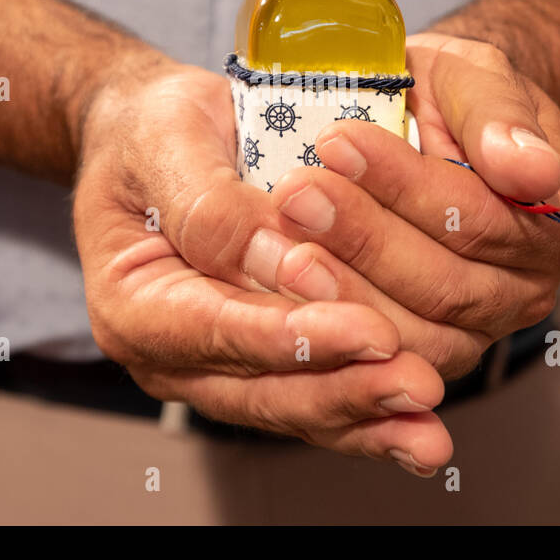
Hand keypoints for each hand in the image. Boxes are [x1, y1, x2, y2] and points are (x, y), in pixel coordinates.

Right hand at [72, 52, 452, 474]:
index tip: (371, 332)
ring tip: (428, 422)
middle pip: (262, 389)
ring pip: (296, 406)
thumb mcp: (165, 140)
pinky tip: (420, 430)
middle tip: (416, 385)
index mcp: (131, 302)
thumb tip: (278, 256)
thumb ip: (213, 206)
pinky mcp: (262, 363)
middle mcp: (170, 353)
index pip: (219, 330)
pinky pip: (315, 396)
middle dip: (345, 390)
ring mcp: (216, 367)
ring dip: (367, 414)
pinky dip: (369, 413)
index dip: (297, 338)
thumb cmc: (152, 128)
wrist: (154, 131)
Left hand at [267, 33, 559, 377]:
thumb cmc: (454, 96)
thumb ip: (499, 117)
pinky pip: (384, 355)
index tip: (338, 140)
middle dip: (363, 237)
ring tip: (278, 245)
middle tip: (294, 193)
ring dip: (341, 287)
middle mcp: (528, 286)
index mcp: (556, 222)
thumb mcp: (476, 76)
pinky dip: (332, 322)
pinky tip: (282, 285)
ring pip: (413, 328)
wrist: (433, 120)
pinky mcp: (431, 350)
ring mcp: (480, 326)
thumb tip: (532, 171)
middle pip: (446, 283)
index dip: (406, 185)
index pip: (482, 217)